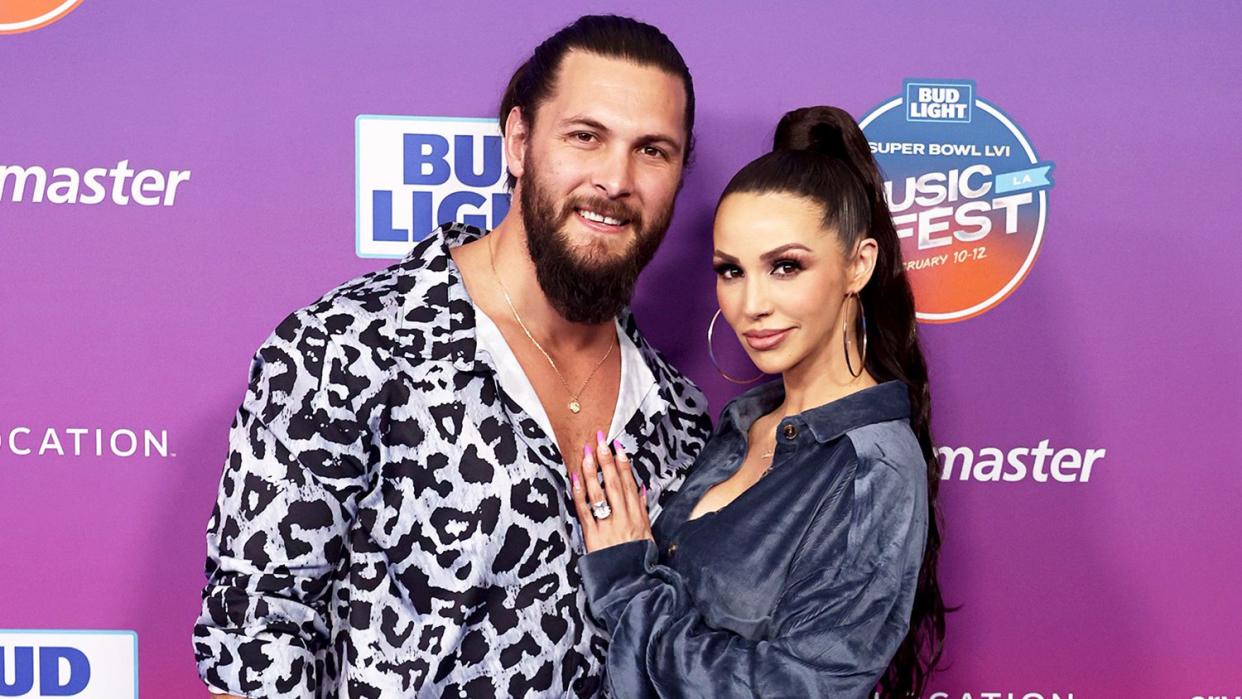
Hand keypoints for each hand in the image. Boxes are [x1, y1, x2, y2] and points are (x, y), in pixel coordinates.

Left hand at [570, 430, 652, 552]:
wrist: (630, 583)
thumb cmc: (638, 558)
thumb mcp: (647, 533)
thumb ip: (642, 509)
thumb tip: (641, 487)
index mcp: (637, 516)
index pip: (630, 484)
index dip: (624, 464)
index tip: (619, 446)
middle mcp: (623, 518)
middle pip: (615, 484)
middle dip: (608, 460)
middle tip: (601, 440)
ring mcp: (607, 526)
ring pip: (600, 494)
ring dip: (594, 472)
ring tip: (588, 453)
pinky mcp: (592, 537)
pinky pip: (585, 511)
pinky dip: (580, 494)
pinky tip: (576, 479)